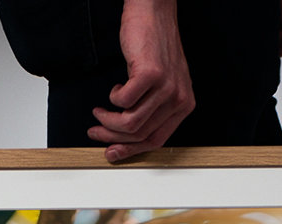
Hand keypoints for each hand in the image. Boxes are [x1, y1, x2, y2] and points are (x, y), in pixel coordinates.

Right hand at [87, 0, 194, 162]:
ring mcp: (166, 87)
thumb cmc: (155, 45)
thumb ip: (153, 110)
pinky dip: (113, 98)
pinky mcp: (151, 74)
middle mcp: (179, 99)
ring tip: (99, 113)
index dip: (131, 151)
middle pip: (141, 134)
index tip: (112, 152)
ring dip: (109, 121)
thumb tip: (127, 136)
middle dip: (113, 138)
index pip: (156, 141)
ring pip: (131, 122)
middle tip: (97, 132)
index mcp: (184, 106)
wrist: (154, 11)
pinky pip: (124, 101)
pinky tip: (114, 90)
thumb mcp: (162, 84)